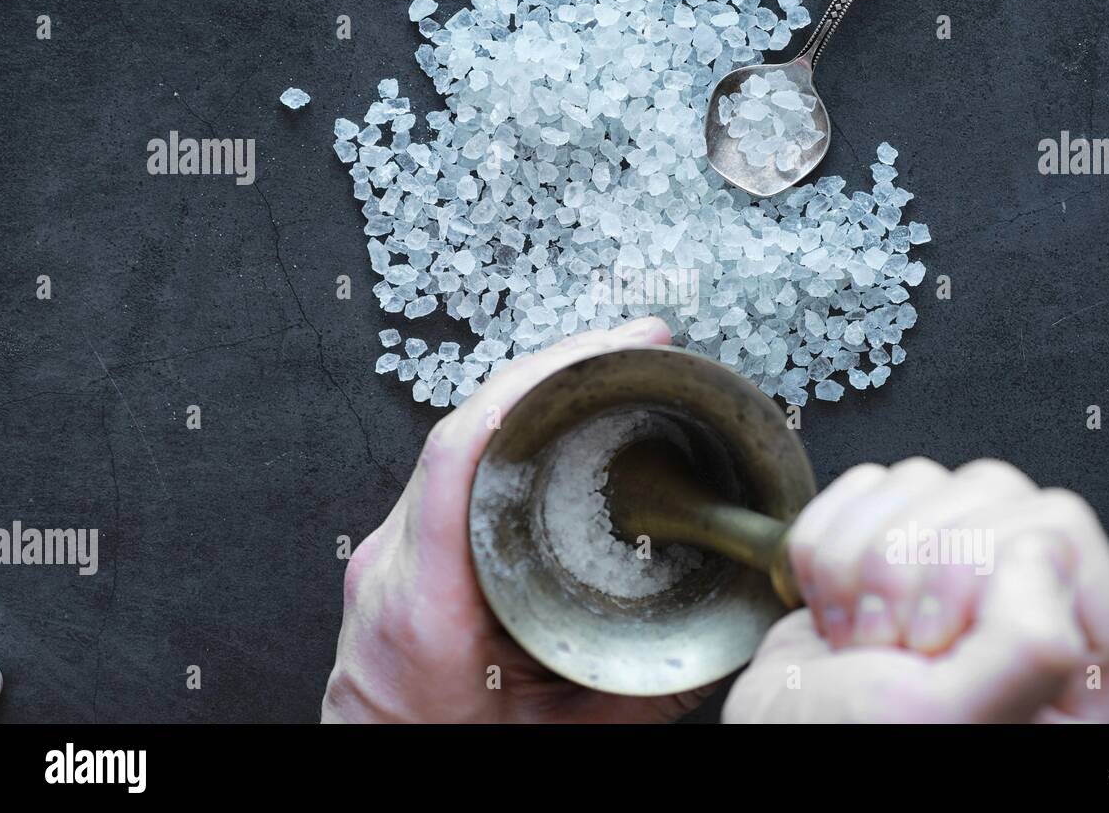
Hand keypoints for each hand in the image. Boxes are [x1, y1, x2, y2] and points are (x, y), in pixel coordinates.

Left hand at [322, 316, 712, 722]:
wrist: (382, 780)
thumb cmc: (445, 761)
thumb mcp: (565, 734)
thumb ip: (647, 689)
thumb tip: (727, 635)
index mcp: (425, 606)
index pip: (461, 455)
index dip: (532, 385)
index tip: (605, 351)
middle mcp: (395, 561)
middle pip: (466, 426)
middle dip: (556, 367)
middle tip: (636, 340)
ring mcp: (392, 549)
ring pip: (460, 435)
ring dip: (536, 389)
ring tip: (611, 360)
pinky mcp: (401, 549)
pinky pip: (455, 462)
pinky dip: (513, 425)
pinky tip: (560, 410)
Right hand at [724, 458, 1108, 722]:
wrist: (773, 747)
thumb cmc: (850, 756)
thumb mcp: (955, 717)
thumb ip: (1030, 644)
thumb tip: (1042, 548)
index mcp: (1081, 654)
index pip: (1052, 524)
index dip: (975, 567)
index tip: (934, 642)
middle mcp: (1027, 603)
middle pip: (987, 492)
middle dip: (907, 564)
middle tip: (891, 645)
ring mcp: (956, 570)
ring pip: (923, 483)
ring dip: (861, 561)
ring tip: (861, 638)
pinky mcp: (892, 548)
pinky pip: (866, 488)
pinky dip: (827, 546)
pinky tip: (836, 612)